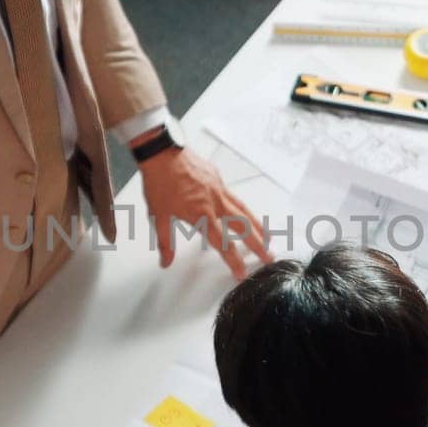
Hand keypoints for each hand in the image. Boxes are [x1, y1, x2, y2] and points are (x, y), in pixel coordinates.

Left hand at [140, 146, 271, 279]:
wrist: (161, 153)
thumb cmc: (159, 182)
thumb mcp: (158, 216)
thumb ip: (165, 242)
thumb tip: (166, 261)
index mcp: (202, 215)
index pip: (223, 244)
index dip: (234, 261)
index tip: (242, 273)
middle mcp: (215, 203)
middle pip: (243, 227)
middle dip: (258, 244)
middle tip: (269, 256)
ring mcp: (219, 189)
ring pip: (244, 210)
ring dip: (257, 225)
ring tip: (268, 236)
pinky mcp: (217, 177)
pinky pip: (233, 195)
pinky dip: (241, 206)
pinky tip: (243, 211)